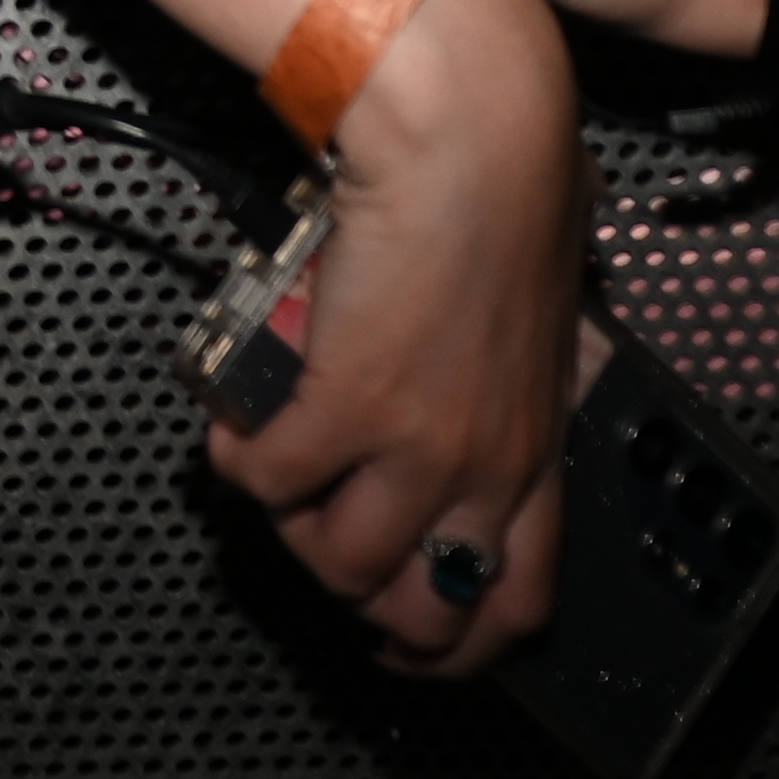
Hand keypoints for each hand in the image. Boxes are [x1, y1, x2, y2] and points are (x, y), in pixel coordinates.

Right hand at [203, 0, 586, 674]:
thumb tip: (490, 378)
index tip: (408, 636)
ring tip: (277, 475)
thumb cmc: (508, 188)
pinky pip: (269, 482)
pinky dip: (241, 466)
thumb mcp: (538, 310)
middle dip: (359, 596)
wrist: (470, 135)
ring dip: (294, 531)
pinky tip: (239, 428)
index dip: (456, 643)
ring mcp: (420, 446)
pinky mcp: (348, 405)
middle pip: (420, 608)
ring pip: (338, 563)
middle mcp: (486, 464)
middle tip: (319, 544)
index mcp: (538, 444)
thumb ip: (513, 370)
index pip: (517, 601)